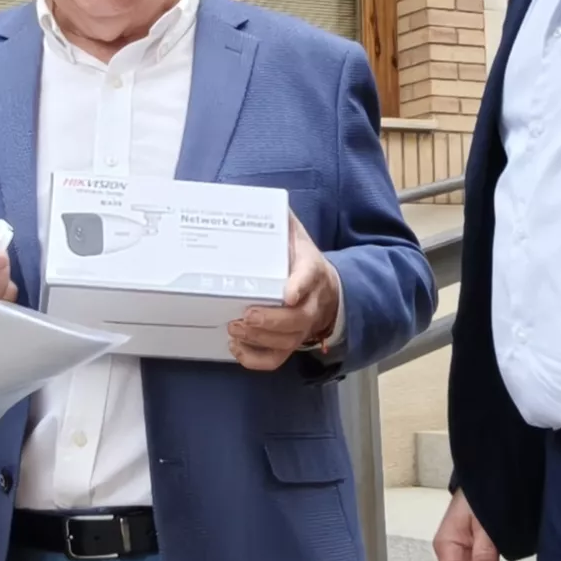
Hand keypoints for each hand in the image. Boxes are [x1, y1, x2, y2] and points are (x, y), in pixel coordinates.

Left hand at [228, 212, 339, 370]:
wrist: (327, 290)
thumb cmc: (302, 261)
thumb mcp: (296, 236)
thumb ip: (281, 221)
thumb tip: (254, 201)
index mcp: (312, 270)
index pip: (310, 276)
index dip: (300, 285)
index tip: (287, 293)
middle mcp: (311, 303)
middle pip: (297, 319)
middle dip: (270, 320)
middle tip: (243, 315)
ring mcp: (302, 327)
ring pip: (287, 341)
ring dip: (260, 339)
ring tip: (233, 329)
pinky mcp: (291, 342)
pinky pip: (278, 359)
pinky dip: (257, 359)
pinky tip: (237, 348)